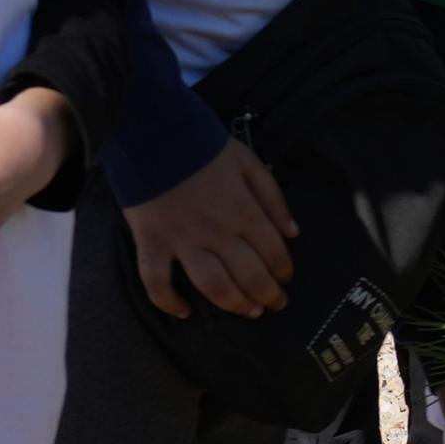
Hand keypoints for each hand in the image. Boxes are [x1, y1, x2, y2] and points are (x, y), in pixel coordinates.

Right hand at [122, 137, 296, 318]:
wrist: (151, 130)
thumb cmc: (202, 145)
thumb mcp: (249, 162)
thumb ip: (273, 198)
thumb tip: (293, 232)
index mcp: (242, 209)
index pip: (273, 251)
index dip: (284, 270)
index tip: (287, 279)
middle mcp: (216, 230)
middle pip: (249, 275)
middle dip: (268, 295)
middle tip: (276, 304)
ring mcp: (182, 239)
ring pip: (213, 286)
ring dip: (234, 304)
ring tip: (249, 312)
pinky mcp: (151, 242)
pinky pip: (156, 281)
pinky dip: (168, 301)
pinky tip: (183, 312)